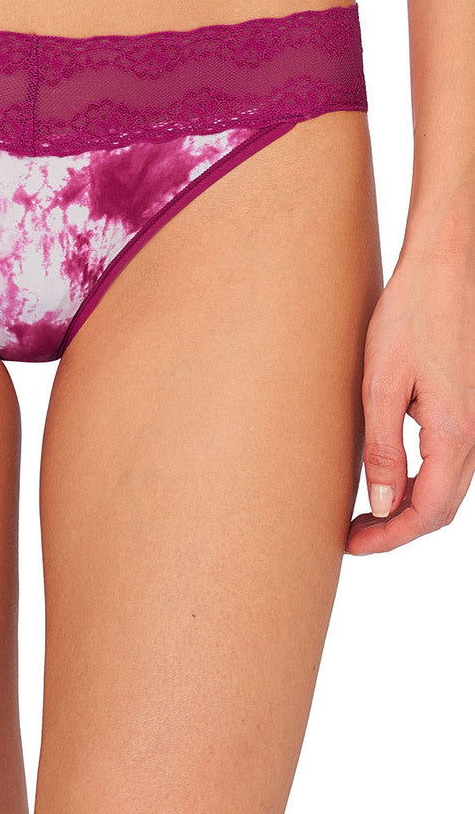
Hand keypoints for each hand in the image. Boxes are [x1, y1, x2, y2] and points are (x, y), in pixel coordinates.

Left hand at [347, 245, 474, 553]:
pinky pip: (450, 461)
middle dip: (397, 530)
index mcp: (454, 434)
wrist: (447, 268)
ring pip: (449, 487)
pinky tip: (391, 476)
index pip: (427, 512)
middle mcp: (474, 434)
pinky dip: (422, 481)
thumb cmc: (411, 316)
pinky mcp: (468, 406)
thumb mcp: (382, 384)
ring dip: (410, 507)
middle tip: (352, 536)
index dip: (389, 537)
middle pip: (441, 507)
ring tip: (365, 513)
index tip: (352, 545)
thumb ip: (383, 450)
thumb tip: (382, 507)